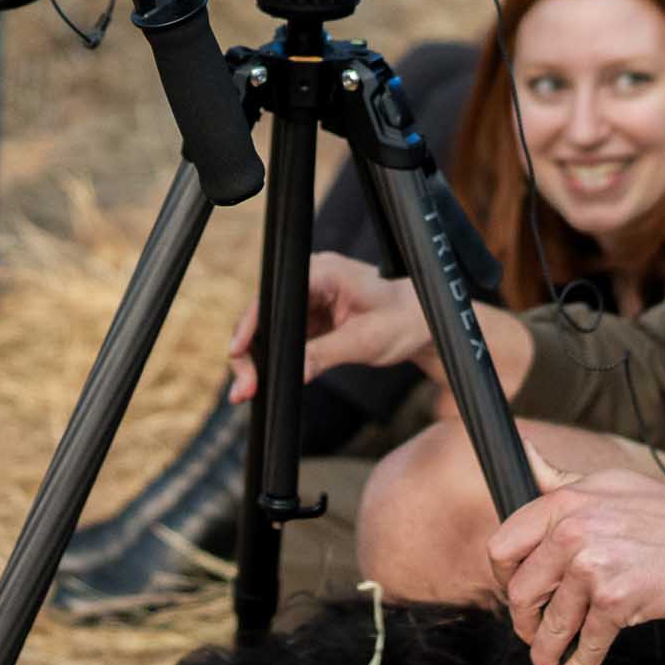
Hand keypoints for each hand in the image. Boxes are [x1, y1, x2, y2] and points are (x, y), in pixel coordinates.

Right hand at [226, 254, 434, 404]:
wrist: (428, 325)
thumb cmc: (406, 320)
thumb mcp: (365, 341)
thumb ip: (324, 354)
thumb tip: (293, 373)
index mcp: (322, 273)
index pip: (272, 297)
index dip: (250, 326)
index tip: (237, 353)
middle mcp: (310, 281)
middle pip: (264, 316)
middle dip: (250, 353)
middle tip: (244, 390)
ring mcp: (309, 300)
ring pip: (270, 331)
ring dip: (260, 360)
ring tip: (249, 391)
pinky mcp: (313, 318)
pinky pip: (285, 340)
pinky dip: (276, 361)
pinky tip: (267, 382)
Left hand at [487, 470, 664, 664]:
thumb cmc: (663, 511)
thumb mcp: (604, 483)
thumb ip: (556, 479)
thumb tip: (522, 450)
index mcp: (562, 503)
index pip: (501, 548)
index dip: (502, 579)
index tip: (515, 594)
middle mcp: (571, 532)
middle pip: (519, 593)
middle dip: (523, 623)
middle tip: (532, 635)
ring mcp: (593, 566)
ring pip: (550, 626)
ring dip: (545, 654)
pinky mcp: (617, 599)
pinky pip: (587, 644)